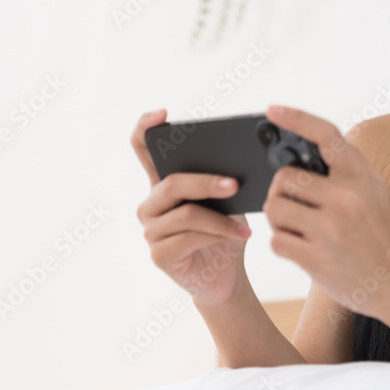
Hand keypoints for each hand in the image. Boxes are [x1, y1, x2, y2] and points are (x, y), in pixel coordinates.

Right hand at [131, 109, 253, 306]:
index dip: (146, 128)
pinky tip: (240, 237)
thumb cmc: (226, 232)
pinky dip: (219, 236)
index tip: (162, 114)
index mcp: (163, 184)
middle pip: (172, 182)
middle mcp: (151, 205)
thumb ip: (222, 181)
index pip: (142, 149)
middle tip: (235, 184)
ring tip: (246, 226)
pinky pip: (190, 238)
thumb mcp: (228, 201)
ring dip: (222, 219)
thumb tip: (240, 164)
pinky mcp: (159, 255)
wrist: (227, 275)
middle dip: (206, 182)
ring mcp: (151, 231)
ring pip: (186, 213)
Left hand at [261, 105, 389, 318]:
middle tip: (294, 209)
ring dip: (278, 220)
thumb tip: (294, 155)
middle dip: (281, 193)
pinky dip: (283, 246)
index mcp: (359, 175)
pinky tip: (303, 251)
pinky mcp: (317, 257)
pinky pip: (276, 240)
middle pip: (284, 178)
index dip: (296, 118)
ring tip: (298, 230)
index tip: (271, 110)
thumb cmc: (376, 234)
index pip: (325, 134)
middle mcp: (346, 196)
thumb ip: (341, 172)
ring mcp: (331, 227)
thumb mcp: (371, 193)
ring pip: (274, 208)